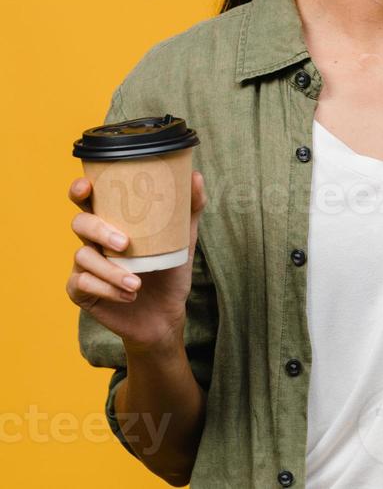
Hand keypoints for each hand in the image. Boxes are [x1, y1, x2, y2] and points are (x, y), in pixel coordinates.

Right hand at [65, 170, 206, 352]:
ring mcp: (84, 265)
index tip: (86, 187)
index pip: (88, 199)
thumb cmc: (169, 270)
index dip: (80, 189)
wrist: (165, 313)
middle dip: (99, 230)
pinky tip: (129, 295)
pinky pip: (82, 283)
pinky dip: (108, 289)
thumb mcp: (184, 239)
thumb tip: (195, 175)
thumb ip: (189, 208)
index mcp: (113, 222)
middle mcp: (94, 240)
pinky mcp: (80, 290)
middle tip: (124, 244)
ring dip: (111, 270)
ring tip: (137, 284)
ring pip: (83, 256)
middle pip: (80, 223)